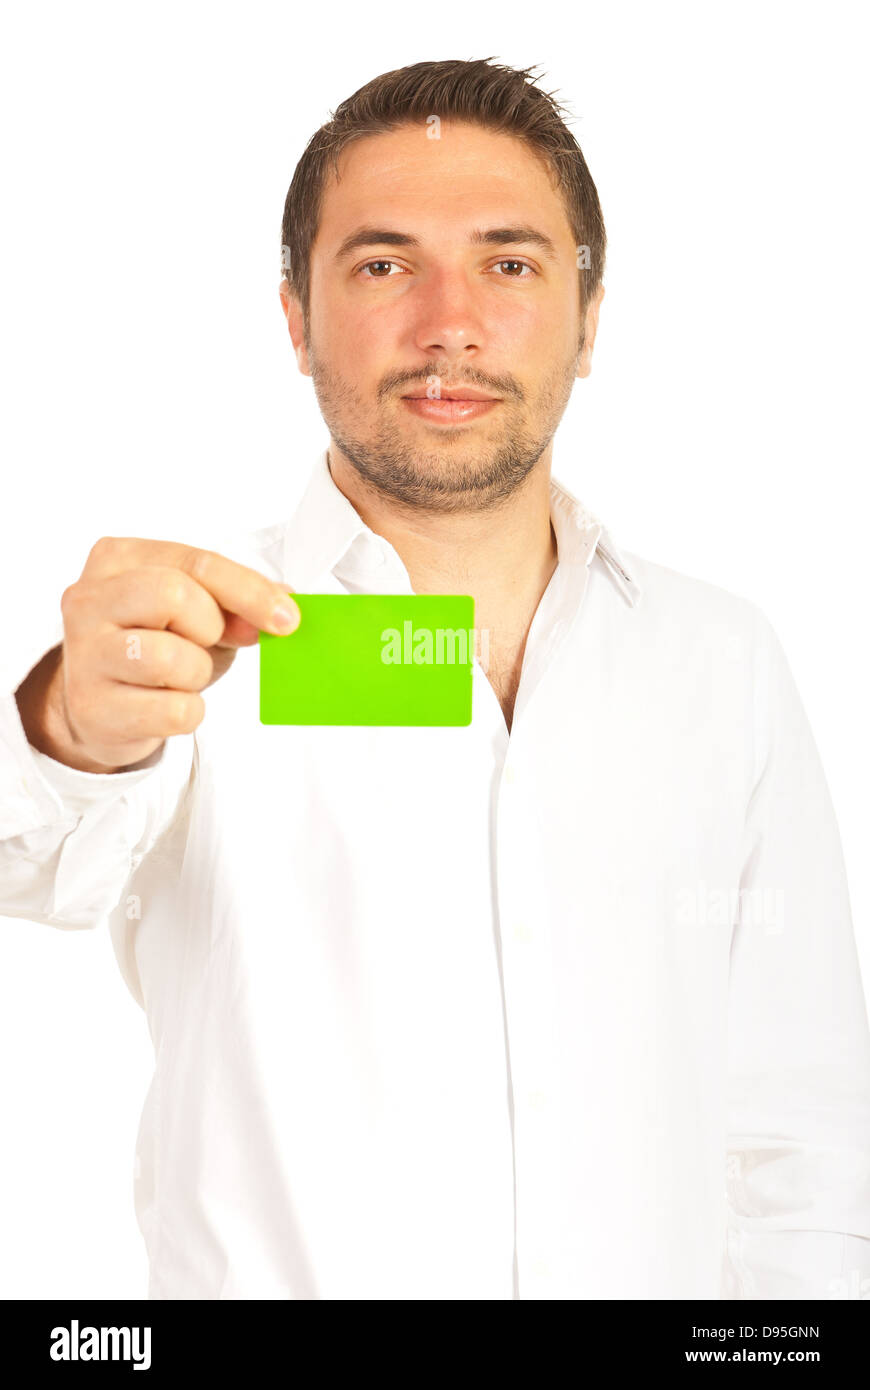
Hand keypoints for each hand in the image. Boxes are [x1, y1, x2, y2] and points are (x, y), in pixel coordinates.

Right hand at [16, 537, 299, 771]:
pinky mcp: (93, 708)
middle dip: (209, 627)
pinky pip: (174, 711)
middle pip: (174, 595)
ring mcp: (85, 654)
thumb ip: (235, 603)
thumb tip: (281, 609)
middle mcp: (89, 600)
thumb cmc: (154, 647)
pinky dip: (187, 712)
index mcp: (117, 559)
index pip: (196, 563)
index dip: (249, 591)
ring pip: (170, 658)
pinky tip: (166, 704)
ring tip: (179, 675)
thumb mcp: (196, 612)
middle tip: (205, 643)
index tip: (287, 618)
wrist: (102, 708)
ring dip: (196, 673)